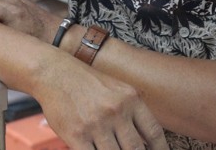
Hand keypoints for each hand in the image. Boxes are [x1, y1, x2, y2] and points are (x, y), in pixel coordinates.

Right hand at [33, 57, 170, 149]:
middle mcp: (116, 111)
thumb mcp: (117, 90)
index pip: (153, 132)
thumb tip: (146, 142)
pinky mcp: (76, 135)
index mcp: (130, 99)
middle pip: (135, 149)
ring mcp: (96, 124)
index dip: (160, 149)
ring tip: (112, 149)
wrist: (55, 73)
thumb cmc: (88, 83)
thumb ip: (133, 113)